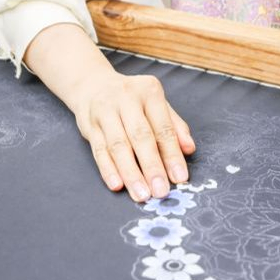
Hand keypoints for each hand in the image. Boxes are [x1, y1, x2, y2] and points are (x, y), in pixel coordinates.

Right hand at [68, 71, 194, 202]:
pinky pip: (99, 150)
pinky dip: (108, 169)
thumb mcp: (157, 104)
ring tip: (141, 194)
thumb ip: (175, 126)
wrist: (93, 84)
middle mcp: (126, 99)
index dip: (172, 154)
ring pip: (118, 146)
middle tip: (160, 191)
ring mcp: (105, 112)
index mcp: (149, 92)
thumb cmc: (133, 99)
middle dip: (151, 166)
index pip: (163, 127)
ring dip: (130, 173)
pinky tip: (117, 185)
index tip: (179, 178)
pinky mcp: (89, 125)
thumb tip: (189, 149)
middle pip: (140, 137)